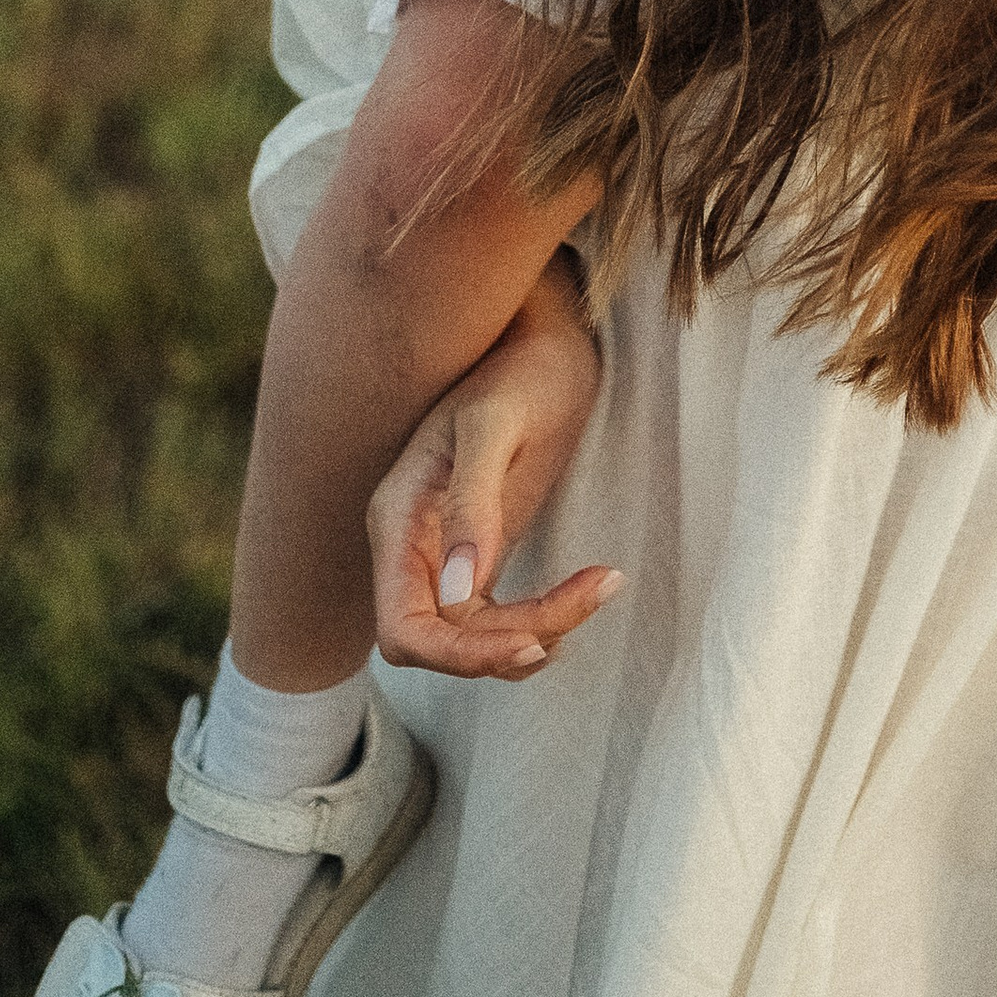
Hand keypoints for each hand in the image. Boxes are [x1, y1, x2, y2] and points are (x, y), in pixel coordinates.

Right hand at [367, 266, 618, 681]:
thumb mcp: (495, 426)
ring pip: (472, 636)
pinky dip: (540, 621)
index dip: (459, 656)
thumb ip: (472, 505)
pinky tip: (584, 593)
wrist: (546, 340)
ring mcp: (442, 553)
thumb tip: (457, 593)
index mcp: (398, 520)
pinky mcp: (479, 553)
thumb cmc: (519, 368)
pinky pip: (496, 617)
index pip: (403, 629)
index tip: (533, 641)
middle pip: (439, 642)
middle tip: (584, 599)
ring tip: (598, 587)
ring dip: (534, 633)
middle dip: (506, 644)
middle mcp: (411, 546)